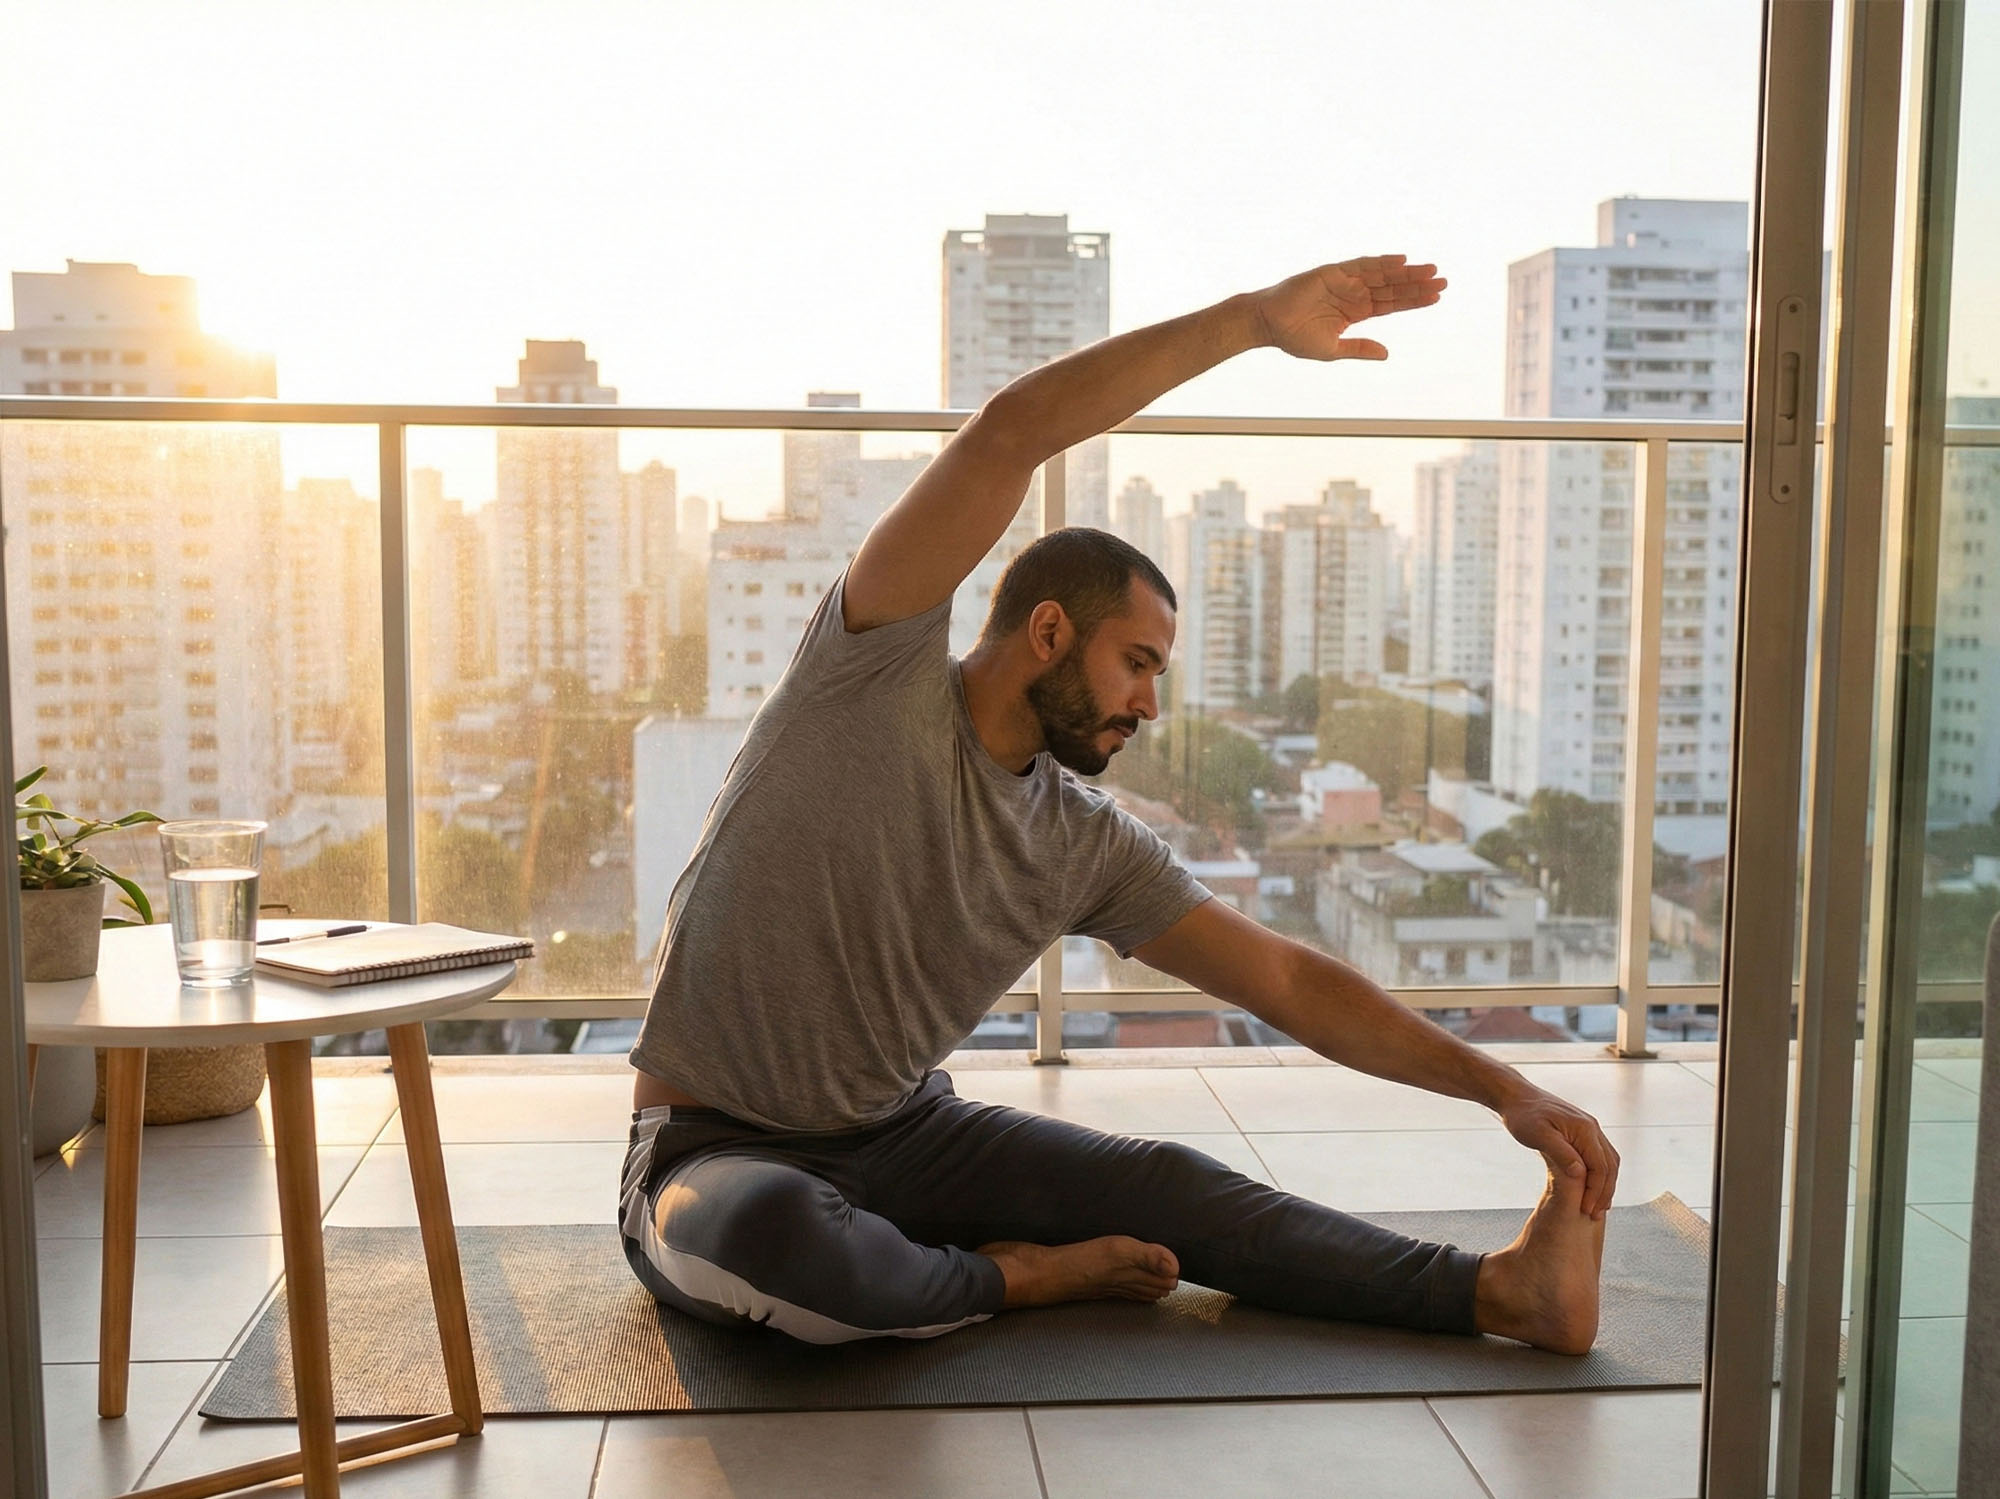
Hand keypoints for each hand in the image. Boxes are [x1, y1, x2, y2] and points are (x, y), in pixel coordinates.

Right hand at [1252, 255, 1446, 361]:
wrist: (1268, 325)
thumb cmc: (1295, 339)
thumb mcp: (1333, 350)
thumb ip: (1359, 349)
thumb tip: (1387, 354)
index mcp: (1356, 312)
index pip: (1392, 304)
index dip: (1414, 301)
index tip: (1437, 298)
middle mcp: (1355, 294)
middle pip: (1393, 288)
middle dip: (1417, 285)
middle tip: (1443, 281)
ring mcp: (1345, 282)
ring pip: (1383, 275)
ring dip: (1406, 273)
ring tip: (1430, 271)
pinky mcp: (1333, 273)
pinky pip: (1362, 265)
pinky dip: (1381, 263)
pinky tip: (1401, 261)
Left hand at [1499, 1084, 1620, 1219]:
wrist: (1516, 1097)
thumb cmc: (1523, 1116)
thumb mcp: (1538, 1136)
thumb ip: (1560, 1154)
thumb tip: (1581, 1174)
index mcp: (1585, 1129)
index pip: (1600, 1167)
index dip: (1596, 1191)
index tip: (1587, 1210)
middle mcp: (1593, 1128)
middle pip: (1609, 1165)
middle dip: (1604, 1192)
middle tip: (1594, 1214)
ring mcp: (1590, 1128)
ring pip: (1607, 1161)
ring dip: (1604, 1184)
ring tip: (1596, 1206)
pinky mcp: (1583, 1131)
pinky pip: (1598, 1155)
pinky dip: (1599, 1174)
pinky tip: (1590, 1187)